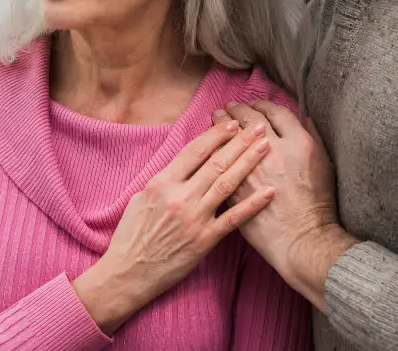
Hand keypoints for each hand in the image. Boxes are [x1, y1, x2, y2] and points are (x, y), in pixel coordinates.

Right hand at [72, 120, 273, 332]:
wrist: (128, 272)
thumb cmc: (131, 236)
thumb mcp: (140, 199)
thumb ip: (164, 181)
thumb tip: (182, 166)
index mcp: (162, 183)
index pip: (194, 151)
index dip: (216, 135)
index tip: (233, 123)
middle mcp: (180, 197)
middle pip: (216, 163)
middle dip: (240, 142)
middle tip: (258, 127)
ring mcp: (194, 219)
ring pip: (227, 184)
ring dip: (248, 163)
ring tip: (265, 147)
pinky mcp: (204, 240)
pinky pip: (233, 219)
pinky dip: (252, 204)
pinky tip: (269, 191)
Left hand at [216, 101, 357, 307]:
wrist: (302, 239)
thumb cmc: (317, 205)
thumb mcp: (324, 166)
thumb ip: (313, 138)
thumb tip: (304, 118)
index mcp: (298, 143)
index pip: (276, 113)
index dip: (263, 105)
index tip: (255, 105)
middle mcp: (274, 151)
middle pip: (249, 120)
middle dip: (237, 110)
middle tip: (229, 107)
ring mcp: (252, 170)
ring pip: (230, 138)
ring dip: (221, 125)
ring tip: (215, 117)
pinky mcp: (236, 188)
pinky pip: (220, 163)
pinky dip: (214, 151)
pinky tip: (210, 146)